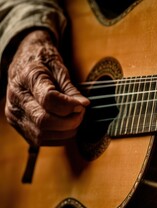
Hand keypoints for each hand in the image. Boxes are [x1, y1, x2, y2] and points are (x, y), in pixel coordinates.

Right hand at [5, 30, 89, 145]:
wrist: (24, 62)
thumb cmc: (44, 63)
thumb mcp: (59, 69)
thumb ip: (71, 89)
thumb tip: (84, 105)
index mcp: (28, 77)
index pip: (49, 99)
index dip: (70, 106)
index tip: (84, 105)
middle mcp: (16, 98)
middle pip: (43, 121)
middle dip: (69, 121)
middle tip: (81, 113)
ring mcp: (15, 114)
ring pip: (41, 134)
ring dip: (65, 131)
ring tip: (75, 119)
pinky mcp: (19, 125)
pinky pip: (40, 140)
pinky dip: (58, 137)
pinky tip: (66, 126)